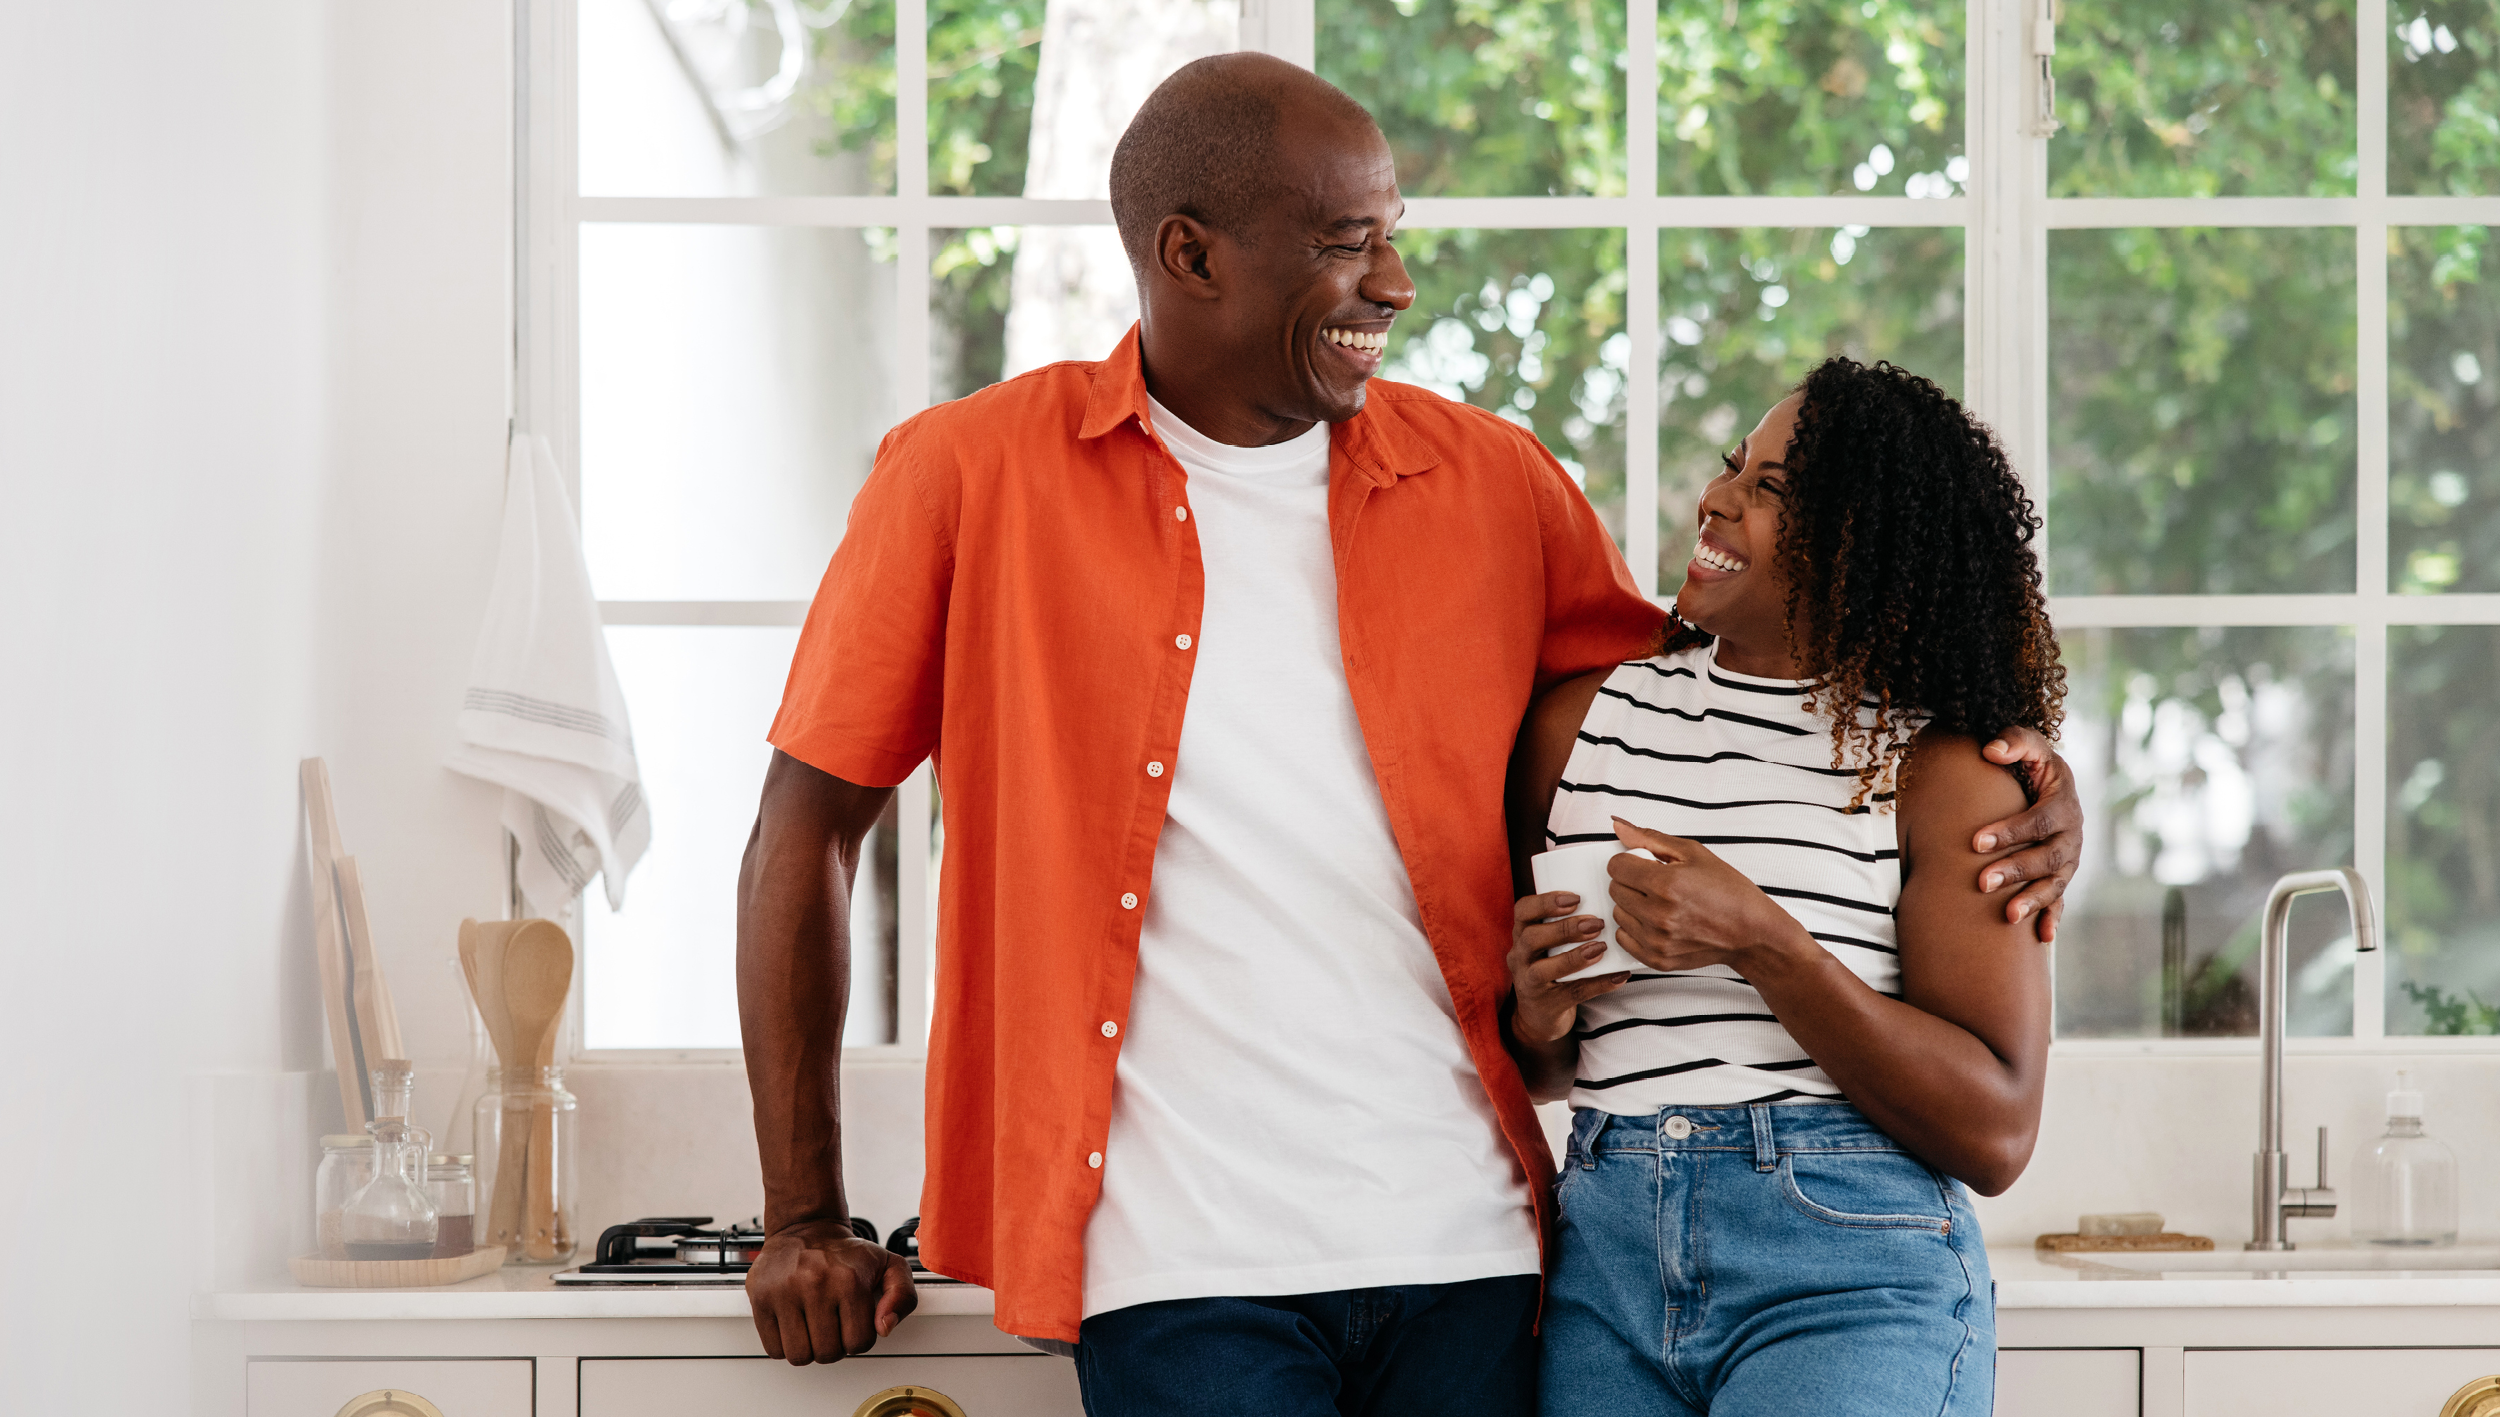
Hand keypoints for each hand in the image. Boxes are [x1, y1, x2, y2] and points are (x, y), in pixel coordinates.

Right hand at [744, 1218, 918, 1364]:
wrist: (806, 1228)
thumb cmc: (847, 1254)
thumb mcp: (890, 1266)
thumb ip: (903, 1296)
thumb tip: (884, 1327)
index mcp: (850, 1280)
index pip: (858, 1343)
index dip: (858, 1339)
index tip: (853, 1323)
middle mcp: (816, 1284)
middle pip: (827, 1353)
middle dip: (833, 1346)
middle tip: (831, 1325)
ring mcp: (785, 1292)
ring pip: (799, 1356)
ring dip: (808, 1349)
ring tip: (812, 1327)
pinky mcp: (760, 1298)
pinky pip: (773, 1348)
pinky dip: (784, 1345)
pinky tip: (793, 1325)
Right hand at [1506, 890, 1629, 1043]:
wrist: (1539, 1014)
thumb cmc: (1551, 967)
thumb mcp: (1549, 944)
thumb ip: (1568, 926)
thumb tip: (1615, 904)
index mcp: (1521, 935)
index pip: (1523, 911)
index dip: (1545, 902)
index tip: (1575, 898)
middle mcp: (1519, 957)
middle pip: (1531, 938)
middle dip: (1564, 928)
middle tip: (1596, 923)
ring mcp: (1529, 984)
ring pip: (1543, 970)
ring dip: (1574, 957)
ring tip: (1601, 947)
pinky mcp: (1546, 1005)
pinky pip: (1572, 994)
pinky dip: (1598, 984)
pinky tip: (1618, 976)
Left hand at [1605, 818, 1807, 970]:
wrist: (1751, 932)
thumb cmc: (1727, 890)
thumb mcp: (1693, 853)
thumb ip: (1650, 839)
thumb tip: (1618, 827)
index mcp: (1666, 884)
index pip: (1616, 867)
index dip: (1629, 861)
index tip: (1644, 864)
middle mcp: (1658, 914)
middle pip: (1615, 889)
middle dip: (1631, 882)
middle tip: (1656, 884)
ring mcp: (1657, 940)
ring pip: (1618, 914)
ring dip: (1632, 905)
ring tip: (1660, 904)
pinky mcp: (1658, 959)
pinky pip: (1624, 938)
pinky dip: (1635, 929)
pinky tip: (1656, 922)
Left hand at [1975, 728, 2083, 943]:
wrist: (2046, 785)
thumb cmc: (2030, 765)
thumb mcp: (2028, 746)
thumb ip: (2013, 741)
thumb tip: (1990, 750)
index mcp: (2064, 803)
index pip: (2039, 820)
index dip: (2010, 831)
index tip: (1976, 842)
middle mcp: (2072, 835)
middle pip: (2047, 858)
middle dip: (2015, 871)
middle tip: (1981, 882)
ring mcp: (2068, 860)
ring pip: (2054, 884)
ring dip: (2032, 900)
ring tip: (2007, 915)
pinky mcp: (2060, 876)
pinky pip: (2060, 901)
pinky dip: (2052, 918)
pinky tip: (2042, 938)